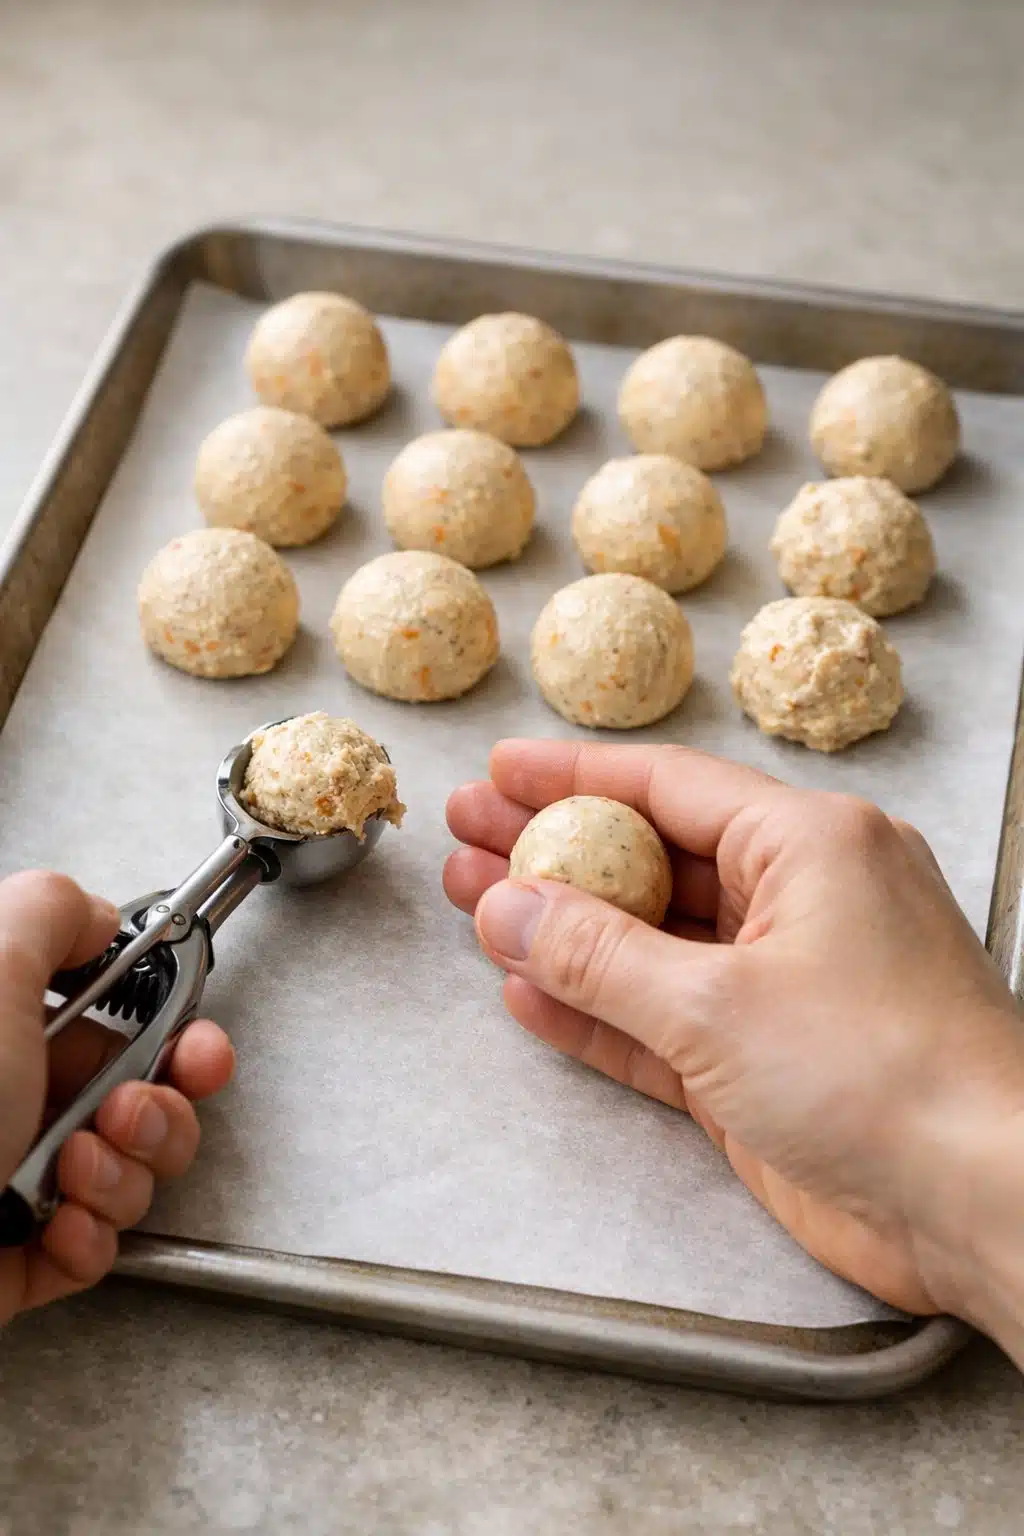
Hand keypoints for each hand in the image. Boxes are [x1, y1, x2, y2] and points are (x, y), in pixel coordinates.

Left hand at [0, 870, 233, 1322]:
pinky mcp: (14, 1253)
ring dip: (123, 1171)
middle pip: (138, 1090)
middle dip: (159, 1106)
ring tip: (74, 1170)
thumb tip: (94, 917)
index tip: (194, 1040)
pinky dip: (88, 1235)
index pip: (111, 1013)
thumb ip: (51, 910)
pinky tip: (55, 1223)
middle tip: (128, 1110)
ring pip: (127, 1168)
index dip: (172, 1025)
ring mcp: (11, 1175)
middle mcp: (5, 1094)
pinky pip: (94, 1244)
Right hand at [444, 738, 1023, 1339]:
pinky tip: (526, 992)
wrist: (983, 1204)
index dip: (574, 775)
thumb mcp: (716, 1004)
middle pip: (649, 859)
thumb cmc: (880, 1074)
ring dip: (563, 931)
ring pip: (649, 943)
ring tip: (472, 905)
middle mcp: (798, 901)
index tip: (499, 767)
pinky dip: (599, 1009)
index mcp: (809, 846)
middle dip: (553, 849)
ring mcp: (781, 984)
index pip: (668, 788)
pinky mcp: (765, 1062)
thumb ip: (597, 955)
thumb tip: (502, 906)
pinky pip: (663, 1019)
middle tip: (466, 833)